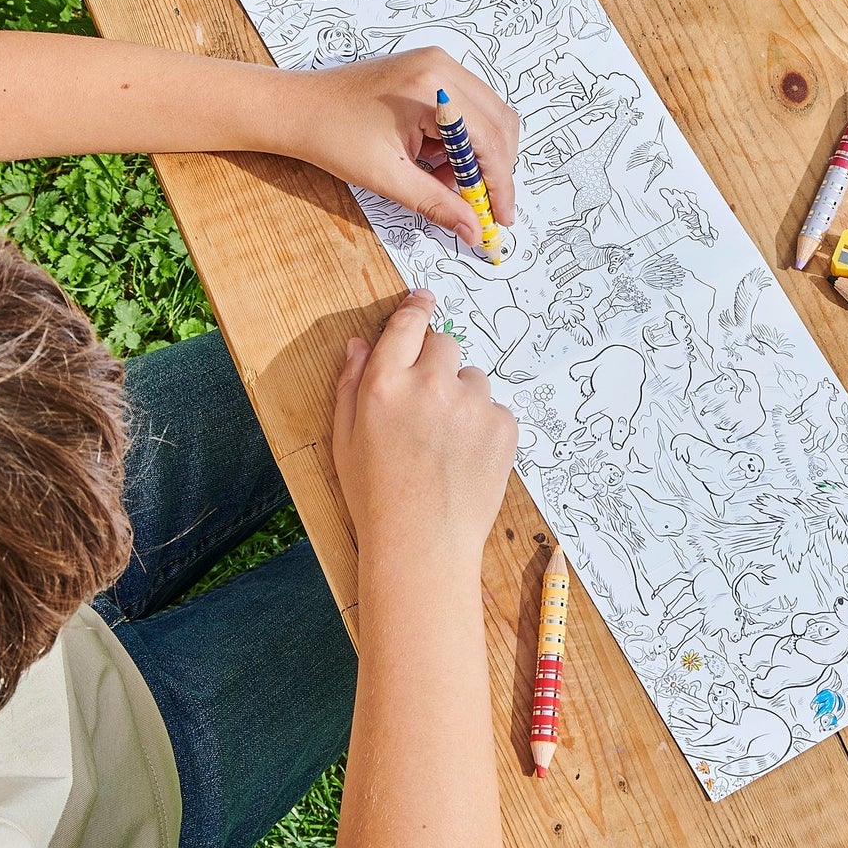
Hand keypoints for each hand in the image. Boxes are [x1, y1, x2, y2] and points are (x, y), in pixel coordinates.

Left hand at [296, 47, 519, 246]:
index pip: (488, 139)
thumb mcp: (387, 177)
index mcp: (430, 88)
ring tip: (446, 182)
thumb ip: (437, 203)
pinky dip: (464, 139)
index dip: (500, 183)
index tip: (500, 216)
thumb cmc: (331, 135)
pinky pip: (468, 106)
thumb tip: (473, 229)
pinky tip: (437, 161)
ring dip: (478, 155)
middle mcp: (441, 66)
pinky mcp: (431, 69)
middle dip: (494, 169)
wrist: (296, 107)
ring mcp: (438, 63)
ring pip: (487, 115)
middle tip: (480, 205)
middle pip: (498, 122)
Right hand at [333, 289, 517, 565]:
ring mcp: (471, 404)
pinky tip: (464, 458)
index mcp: (385, 383)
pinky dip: (483, 426)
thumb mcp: (345, 439)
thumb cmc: (375, 496)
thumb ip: (352, 384)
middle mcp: (429, 385)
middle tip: (427, 402)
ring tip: (444, 442)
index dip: (417, 308)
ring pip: (473, 377)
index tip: (424, 300)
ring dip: (461, 396)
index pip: (407, 323)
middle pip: (445, 343)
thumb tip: (360, 343)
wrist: (422, 547)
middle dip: (436, 362)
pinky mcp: (503, 426)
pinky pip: (494, 409)